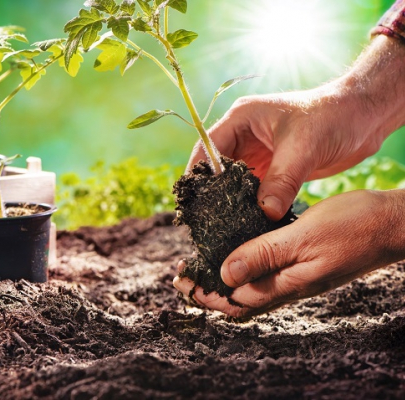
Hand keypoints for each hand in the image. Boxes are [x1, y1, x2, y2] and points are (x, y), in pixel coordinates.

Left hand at [173, 189, 404, 317]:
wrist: (391, 224)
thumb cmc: (353, 227)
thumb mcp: (303, 237)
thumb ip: (264, 255)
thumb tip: (225, 275)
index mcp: (286, 284)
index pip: (235, 301)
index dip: (205, 294)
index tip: (181, 281)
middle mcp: (289, 286)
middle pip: (239, 299)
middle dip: (207, 290)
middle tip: (182, 276)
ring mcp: (297, 277)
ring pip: (251, 287)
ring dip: (223, 279)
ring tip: (200, 265)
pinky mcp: (303, 264)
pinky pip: (266, 272)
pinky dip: (244, 266)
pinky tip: (237, 251)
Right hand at [188, 36, 404, 220]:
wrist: (364, 118)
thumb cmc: (332, 117)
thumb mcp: (303, 148)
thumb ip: (282, 180)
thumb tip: (264, 213)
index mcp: (241, 119)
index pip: (207, 147)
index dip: (198, 174)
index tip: (194, 201)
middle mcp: (244, 136)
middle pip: (215, 168)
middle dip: (211, 193)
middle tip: (206, 220)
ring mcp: (257, 154)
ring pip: (233, 182)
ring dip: (230, 202)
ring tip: (223, 226)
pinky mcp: (272, 169)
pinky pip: (253, 191)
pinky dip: (250, 206)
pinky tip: (247, 223)